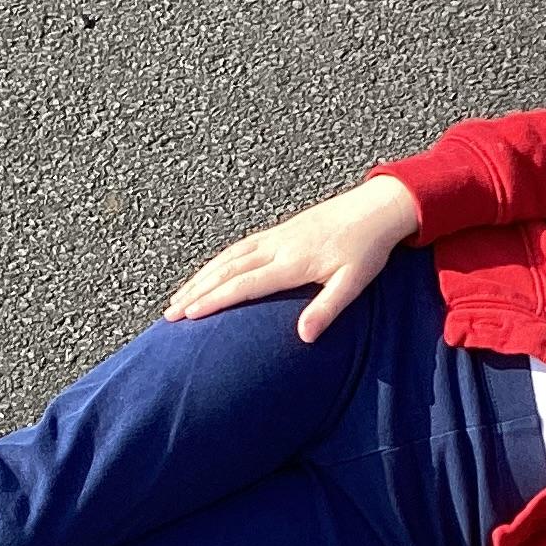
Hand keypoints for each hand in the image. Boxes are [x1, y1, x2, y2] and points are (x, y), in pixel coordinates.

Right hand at [164, 175, 421, 342]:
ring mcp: (274, 237)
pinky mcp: (278, 232)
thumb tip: (303, 338)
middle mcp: (276, 247)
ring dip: (200, 278)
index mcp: (292, 262)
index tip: (188, 315)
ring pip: (227, 258)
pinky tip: (208, 274)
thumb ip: (327, 309)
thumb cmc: (368, 250)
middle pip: (225, 271)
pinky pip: (238, 248)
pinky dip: (216, 263)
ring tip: (177, 299)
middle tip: (168, 314)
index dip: (214, 300)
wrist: (377, 208)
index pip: (243, 284)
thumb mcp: (354, 283)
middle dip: (195, 292)